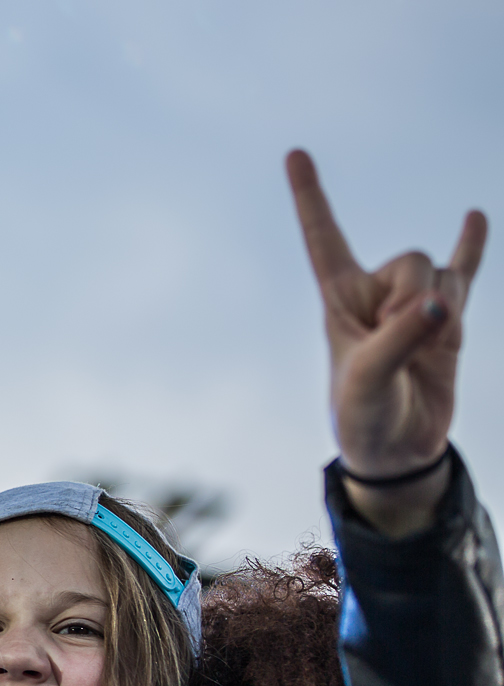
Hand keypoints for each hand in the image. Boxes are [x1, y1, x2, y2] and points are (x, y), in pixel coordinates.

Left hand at [288, 149, 486, 536]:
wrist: (397, 448)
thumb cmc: (365, 415)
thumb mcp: (368, 380)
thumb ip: (401, 338)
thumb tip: (440, 305)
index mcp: (338, 298)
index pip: (323, 238)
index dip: (311, 197)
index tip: (294, 153)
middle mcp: (374, 291)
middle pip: (411, 260)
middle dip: (412, 300)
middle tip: (396, 345)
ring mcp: (414, 301)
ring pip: (442, 274)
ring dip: (440, 311)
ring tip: (421, 349)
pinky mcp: (448, 318)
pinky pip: (466, 271)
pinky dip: (472, 245)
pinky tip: (475, 217)